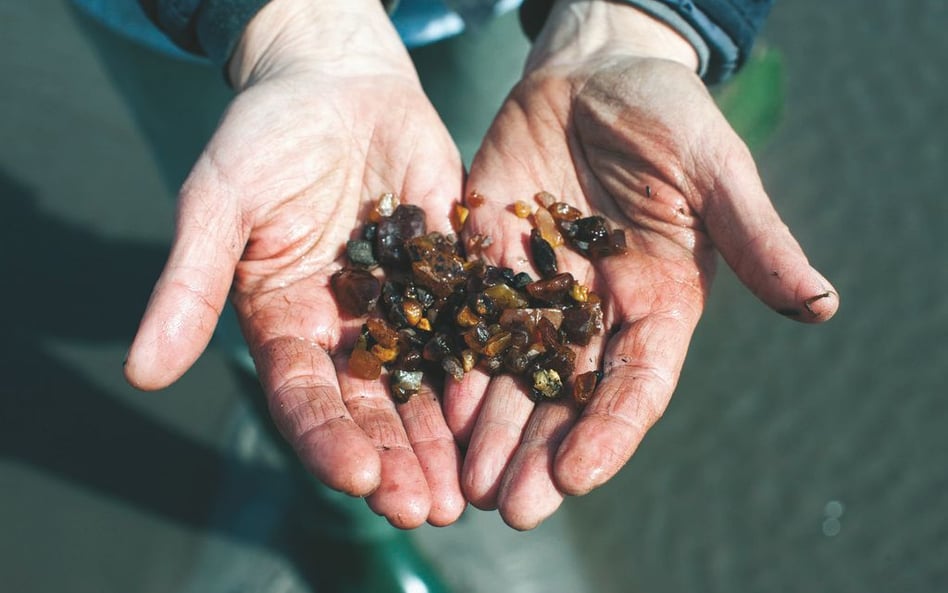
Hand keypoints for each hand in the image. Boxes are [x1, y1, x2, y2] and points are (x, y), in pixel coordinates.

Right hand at [124, 0, 465, 527]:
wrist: (336, 81)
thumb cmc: (264, 135)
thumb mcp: (219, 204)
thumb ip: (188, 287)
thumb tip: (141, 373)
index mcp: (286, 322)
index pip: (304, 397)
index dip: (329, 438)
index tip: (360, 477)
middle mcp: (346, 328)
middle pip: (372, 407)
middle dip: (399, 458)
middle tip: (428, 506)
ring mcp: (403, 305)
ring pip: (426, 381)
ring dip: (446, 435)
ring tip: (470, 486)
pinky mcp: (451, 274)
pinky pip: (473, 322)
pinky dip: (489, 363)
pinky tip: (512, 400)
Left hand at [445, 0, 838, 528]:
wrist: (592, 75)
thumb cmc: (667, 114)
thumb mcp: (715, 170)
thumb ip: (756, 237)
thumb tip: (823, 304)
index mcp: (658, 303)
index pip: (636, 383)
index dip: (609, 432)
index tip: (575, 478)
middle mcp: (595, 311)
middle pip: (567, 395)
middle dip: (537, 452)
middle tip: (508, 506)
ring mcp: (538, 290)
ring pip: (513, 371)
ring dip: (490, 428)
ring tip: (464, 483)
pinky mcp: (489, 261)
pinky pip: (469, 320)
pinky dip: (455, 360)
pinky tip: (435, 401)